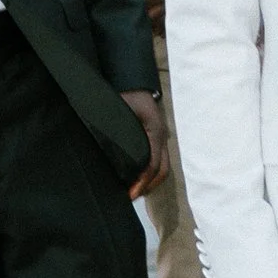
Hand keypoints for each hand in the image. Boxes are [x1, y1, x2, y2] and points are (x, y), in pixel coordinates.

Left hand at [119, 85, 167, 199]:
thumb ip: (119, 133)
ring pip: (162, 166)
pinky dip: (150, 173)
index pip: (153, 164)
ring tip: (133, 191)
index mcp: (155, 130)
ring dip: (150, 181)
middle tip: (130, 196)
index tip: (130, 194)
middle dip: (148, 186)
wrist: (130, 81)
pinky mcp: (155, 137)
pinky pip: (158, 159)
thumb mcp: (119, 113)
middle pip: (162, 169)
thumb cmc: (124, 95)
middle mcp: (161, 135)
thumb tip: (115, 158)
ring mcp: (160, 136)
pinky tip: (136, 178)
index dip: (142, 182)